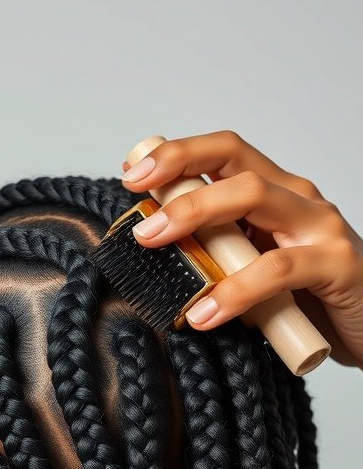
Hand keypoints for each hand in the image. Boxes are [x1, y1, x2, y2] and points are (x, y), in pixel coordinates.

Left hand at [121, 131, 362, 368]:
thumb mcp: (255, 277)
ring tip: (153, 245)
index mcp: (277, 195)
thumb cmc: (312, 305)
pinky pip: (278, 270)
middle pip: (234, 165)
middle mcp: (300, 201)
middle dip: (177, 175)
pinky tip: (205, 314)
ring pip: (253, 199)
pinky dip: (235, 291)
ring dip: (195, 216)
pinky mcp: (337, 264)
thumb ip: (222, 260)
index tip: (131, 174)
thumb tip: (157, 262)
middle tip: (137, 213)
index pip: (225, 153)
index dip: (177, 155)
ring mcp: (322, 227)